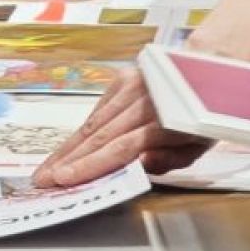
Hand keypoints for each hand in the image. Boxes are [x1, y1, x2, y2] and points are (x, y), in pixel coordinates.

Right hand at [33, 69, 213, 186]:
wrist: (206, 71)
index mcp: (166, 122)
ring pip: (93, 121)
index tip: (65, 178)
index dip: (90, 165)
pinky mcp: (122, 79)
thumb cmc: (202, 117)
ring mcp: (131, 86)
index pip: (120, 148)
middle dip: (68, 160)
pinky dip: (82, 130)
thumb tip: (139, 162)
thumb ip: (169, 159)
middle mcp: (144, 100)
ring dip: (68, 147)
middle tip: (43, 178)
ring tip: (48, 166)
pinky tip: (67, 148)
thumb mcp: (199, 146)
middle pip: (99, 135)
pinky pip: (98, 110)